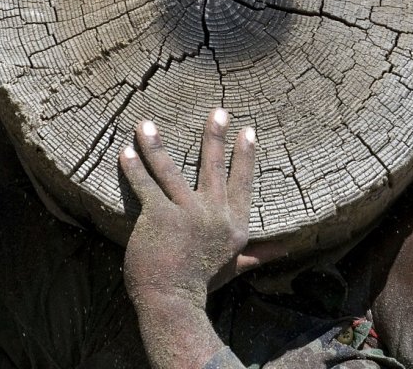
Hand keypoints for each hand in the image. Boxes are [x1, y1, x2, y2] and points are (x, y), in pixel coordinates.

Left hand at [119, 109, 255, 307]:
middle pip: (214, 168)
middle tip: (219, 110)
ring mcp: (187, 213)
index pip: (243, 184)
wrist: (173, 301)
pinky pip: (145, 185)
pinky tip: (126, 151)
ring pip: (171, 170)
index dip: (246, 157)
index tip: (249, 131)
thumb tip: (286, 249)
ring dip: (156, 144)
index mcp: (235, 225)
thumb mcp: (235, 266)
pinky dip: (134, 167)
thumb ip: (258, 253)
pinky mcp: (159, 216)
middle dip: (215, 137)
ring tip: (146, 123)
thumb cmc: (202, 283)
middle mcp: (215, 215)